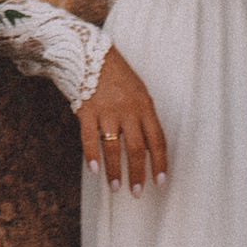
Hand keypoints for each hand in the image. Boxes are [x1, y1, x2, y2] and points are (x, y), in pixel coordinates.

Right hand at [78, 48, 167, 195]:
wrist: (90, 54)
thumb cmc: (117, 76)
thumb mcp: (139, 92)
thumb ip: (143, 117)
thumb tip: (149, 147)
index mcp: (145, 106)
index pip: (157, 140)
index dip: (159, 163)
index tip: (160, 183)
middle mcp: (128, 110)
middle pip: (136, 148)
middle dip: (137, 173)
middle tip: (137, 192)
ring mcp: (106, 111)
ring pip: (113, 147)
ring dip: (115, 170)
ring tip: (116, 188)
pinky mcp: (86, 110)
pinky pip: (89, 138)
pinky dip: (92, 155)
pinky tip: (94, 170)